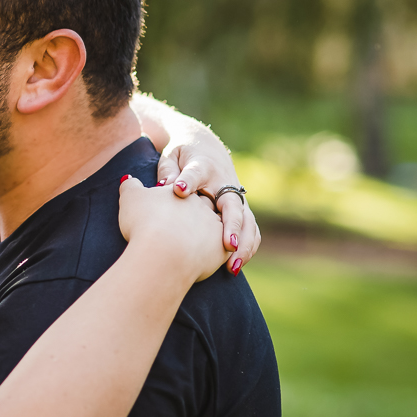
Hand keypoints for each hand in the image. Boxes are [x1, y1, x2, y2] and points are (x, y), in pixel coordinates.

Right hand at [118, 176, 229, 282]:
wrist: (161, 251)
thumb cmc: (144, 222)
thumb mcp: (130, 199)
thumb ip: (130, 186)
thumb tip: (129, 179)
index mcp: (183, 192)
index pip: (185, 192)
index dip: (179, 199)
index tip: (170, 209)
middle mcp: (202, 206)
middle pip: (205, 207)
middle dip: (199, 214)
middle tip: (187, 227)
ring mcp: (214, 226)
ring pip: (217, 229)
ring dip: (211, 235)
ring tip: (199, 248)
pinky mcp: (221, 248)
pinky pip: (224, 251)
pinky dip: (218, 255)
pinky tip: (209, 263)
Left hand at [155, 132, 258, 273]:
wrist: (207, 149)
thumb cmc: (184, 156)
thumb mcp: (172, 156)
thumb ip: (168, 170)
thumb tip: (167, 185)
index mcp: (202, 166)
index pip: (195, 172)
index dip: (187, 180)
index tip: (178, 189)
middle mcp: (224, 182)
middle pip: (233, 204)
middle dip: (231, 225)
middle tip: (228, 245)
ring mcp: (235, 198)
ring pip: (246, 221)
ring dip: (242, 244)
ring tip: (231, 267)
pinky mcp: (240, 210)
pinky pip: (249, 230)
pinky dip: (246, 248)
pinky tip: (234, 267)